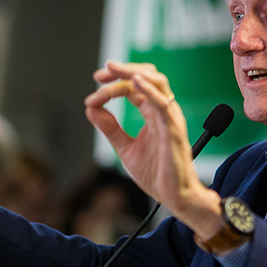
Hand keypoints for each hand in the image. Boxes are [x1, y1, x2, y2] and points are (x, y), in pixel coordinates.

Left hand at [85, 61, 222, 237]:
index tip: (93, 93)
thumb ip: (110, 129)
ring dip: (134, 73)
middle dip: (123, 70)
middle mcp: (163, 111)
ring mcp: (170, 118)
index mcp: (152, 114)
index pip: (134, 88)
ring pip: (158, 83)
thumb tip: (91, 109)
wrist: (174, 196)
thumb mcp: (125, 148)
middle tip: (100, 74)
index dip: (113, 84)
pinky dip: (149, 90)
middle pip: (147, 77)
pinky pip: (163, 104)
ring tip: (113, 70)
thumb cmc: (156, 174)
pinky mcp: (174, 130)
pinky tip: (135, 82)